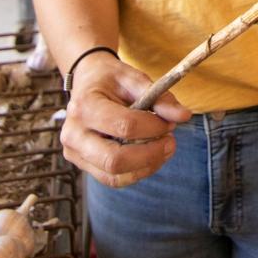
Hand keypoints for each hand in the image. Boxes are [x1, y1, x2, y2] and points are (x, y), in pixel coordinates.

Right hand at [60, 52, 189, 186]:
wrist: (86, 82)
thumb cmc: (110, 79)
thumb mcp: (134, 78)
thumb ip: (159, 96)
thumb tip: (183, 116)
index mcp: (84, 106)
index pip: (124, 126)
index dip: (153, 127)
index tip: (170, 122)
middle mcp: (74, 133)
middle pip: (114, 160)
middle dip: (150, 154)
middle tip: (171, 141)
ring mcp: (75, 152)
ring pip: (114, 176)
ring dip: (146, 166)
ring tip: (164, 148)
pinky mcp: (82, 164)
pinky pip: (112, 179)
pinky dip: (137, 172)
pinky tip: (151, 157)